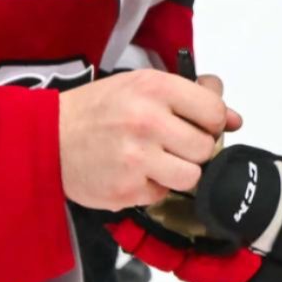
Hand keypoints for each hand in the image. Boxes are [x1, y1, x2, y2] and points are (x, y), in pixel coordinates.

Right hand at [58, 70, 238, 210]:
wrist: (47, 139)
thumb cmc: (98, 110)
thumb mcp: (141, 87)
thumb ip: (192, 97)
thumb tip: (234, 118)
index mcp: (155, 88)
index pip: (214, 112)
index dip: (210, 122)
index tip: (196, 125)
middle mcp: (148, 121)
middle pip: (206, 148)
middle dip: (193, 149)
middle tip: (170, 144)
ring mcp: (137, 158)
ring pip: (191, 176)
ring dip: (178, 172)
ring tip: (154, 161)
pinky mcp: (127, 190)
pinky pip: (163, 194)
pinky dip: (152, 187)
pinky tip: (132, 173)